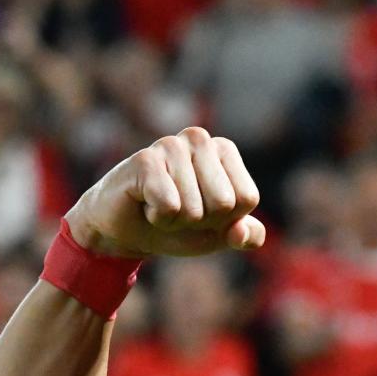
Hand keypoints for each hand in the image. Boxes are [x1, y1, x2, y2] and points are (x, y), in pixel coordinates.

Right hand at [64, 127, 265, 258]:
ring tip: (161, 206)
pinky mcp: (144, 160)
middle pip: (224, 203)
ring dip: (177, 221)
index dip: (227, 219)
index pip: (247, 199)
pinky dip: (159, 218)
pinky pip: (169, 207)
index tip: (205, 211)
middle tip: (180, 209)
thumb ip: (248, 236)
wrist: (129, 231)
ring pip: (195, 209)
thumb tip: (241, 232)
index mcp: (225, 150)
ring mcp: (170, 145)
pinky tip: (146, 203)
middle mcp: (200, 139)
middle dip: (203, 220)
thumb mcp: (221, 234)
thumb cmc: (179, 225)